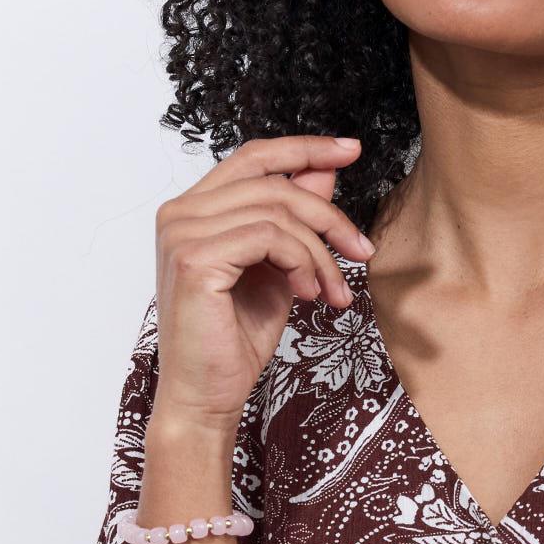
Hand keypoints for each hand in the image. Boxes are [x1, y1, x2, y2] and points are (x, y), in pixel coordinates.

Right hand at [151, 135, 375, 435]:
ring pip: (278, 211)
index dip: (304, 148)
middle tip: (363, 250)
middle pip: (274, 182)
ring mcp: (182, 233)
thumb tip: (323, 171)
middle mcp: (180, 213)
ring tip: (333, 291)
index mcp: (194, 210)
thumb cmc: (235, 339)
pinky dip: (302, 263)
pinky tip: (308, 295)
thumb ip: (292, 220)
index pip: (253, 157)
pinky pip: (270, 237)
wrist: (207, 395)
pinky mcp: (194, 259)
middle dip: (329, 215)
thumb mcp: (278, 268)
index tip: (351, 149)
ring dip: (320, 252)